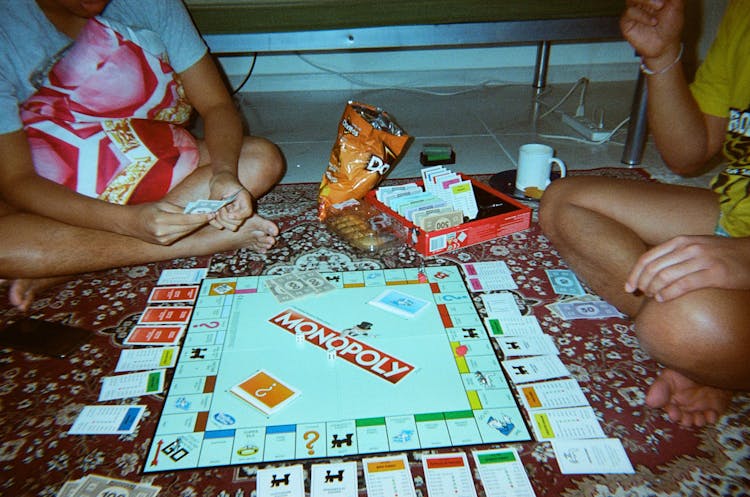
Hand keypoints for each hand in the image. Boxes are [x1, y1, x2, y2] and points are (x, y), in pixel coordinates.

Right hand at [133, 201, 212, 244]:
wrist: (129, 223)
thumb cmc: (145, 210)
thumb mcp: (162, 205)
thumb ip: (179, 209)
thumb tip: (196, 211)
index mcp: (161, 220)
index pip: (186, 220)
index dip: (200, 217)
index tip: (212, 213)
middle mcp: (162, 232)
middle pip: (188, 227)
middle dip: (201, 221)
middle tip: (213, 214)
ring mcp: (163, 240)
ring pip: (186, 232)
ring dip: (196, 226)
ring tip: (206, 218)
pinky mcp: (164, 244)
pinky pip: (180, 236)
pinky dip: (187, 230)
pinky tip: (193, 224)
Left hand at [208, 170, 253, 230]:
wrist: (222, 178)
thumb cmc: (222, 180)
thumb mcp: (218, 187)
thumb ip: (214, 199)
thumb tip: (211, 211)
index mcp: (244, 198)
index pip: (247, 212)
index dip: (238, 216)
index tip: (229, 214)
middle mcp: (241, 208)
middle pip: (239, 222)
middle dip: (226, 218)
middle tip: (219, 208)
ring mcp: (235, 213)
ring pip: (232, 226)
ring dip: (221, 221)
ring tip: (215, 210)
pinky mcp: (228, 216)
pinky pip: (223, 225)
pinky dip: (215, 223)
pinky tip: (211, 215)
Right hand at [620, 0, 683, 59]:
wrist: (665, 45)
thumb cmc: (671, 26)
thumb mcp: (676, 4)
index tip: (664, 0)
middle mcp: (640, 2)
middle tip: (661, 1)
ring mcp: (632, 10)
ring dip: (647, 0)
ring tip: (660, 6)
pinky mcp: (626, 22)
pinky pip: (630, 12)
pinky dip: (643, 15)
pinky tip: (653, 22)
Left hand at [625, 235, 749, 301]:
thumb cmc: (720, 254)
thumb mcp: (694, 247)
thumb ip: (674, 255)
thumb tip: (650, 271)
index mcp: (680, 241)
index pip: (647, 258)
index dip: (634, 274)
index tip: (628, 287)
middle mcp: (688, 248)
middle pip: (652, 269)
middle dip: (641, 284)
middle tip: (640, 295)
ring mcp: (701, 259)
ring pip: (665, 277)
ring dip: (653, 290)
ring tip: (653, 297)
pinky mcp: (714, 273)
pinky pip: (683, 285)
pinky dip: (668, 294)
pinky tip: (662, 300)